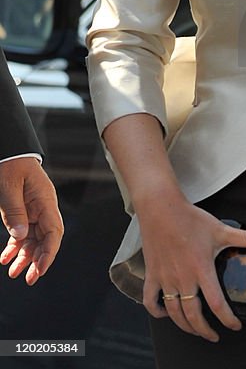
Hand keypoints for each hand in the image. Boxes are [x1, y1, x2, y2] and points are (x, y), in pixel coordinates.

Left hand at [0, 157, 63, 283]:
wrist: (8, 153)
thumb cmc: (11, 164)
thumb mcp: (9, 187)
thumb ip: (14, 211)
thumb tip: (21, 236)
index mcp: (45, 200)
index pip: (54, 231)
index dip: (49, 252)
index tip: (40, 269)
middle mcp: (43, 208)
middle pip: (46, 239)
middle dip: (39, 260)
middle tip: (30, 279)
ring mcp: (33, 211)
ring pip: (34, 239)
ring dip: (25, 257)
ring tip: (13, 273)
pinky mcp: (23, 213)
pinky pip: (22, 234)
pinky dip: (15, 247)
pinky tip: (5, 258)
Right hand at [141, 195, 245, 341]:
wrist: (161, 207)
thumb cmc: (190, 218)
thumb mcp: (221, 229)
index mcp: (201, 269)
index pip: (217, 304)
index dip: (227, 320)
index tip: (234, 326)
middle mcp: (183, 278)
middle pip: (193, 315)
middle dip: (204, 331)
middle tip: (213, 336)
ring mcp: (165, 278)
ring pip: (173, 313)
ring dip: (184, 326)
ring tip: (194, 329)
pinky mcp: (152, 275)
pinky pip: (151, 301)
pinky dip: (157, 312)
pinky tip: (166, 313)